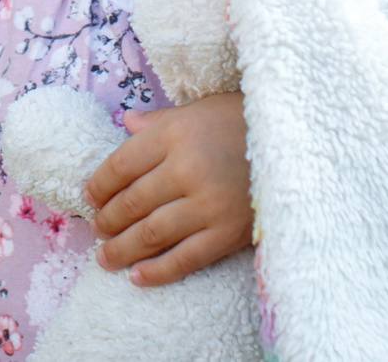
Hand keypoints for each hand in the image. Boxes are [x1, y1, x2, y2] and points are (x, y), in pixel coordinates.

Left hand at [86, 90, 252, 285]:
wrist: (297, 145)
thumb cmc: (243, 122)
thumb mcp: (200, 110)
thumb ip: (160, 121)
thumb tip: (126, 123)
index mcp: (175, 134)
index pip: (121, 165)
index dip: (99, 185)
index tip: (89, 197)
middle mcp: (187, 169)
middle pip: (131, 202)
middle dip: (107, 220)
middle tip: (96, 229)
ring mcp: (207, 204)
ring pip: (150, 234)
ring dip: (121, 250)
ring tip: (105, 257)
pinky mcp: (227, 233)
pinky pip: (184, 259)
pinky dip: (156, 271)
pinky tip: (137, 277)